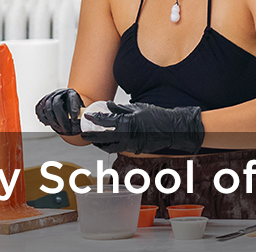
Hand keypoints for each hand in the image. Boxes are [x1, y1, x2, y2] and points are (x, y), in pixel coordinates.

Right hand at [35, 89, 83, 135]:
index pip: (72, 100)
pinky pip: (40, 111)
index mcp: (71, 92)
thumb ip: (80, 115)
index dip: (73, 113)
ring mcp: (50, 96)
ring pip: (47, 109)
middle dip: (62, 120)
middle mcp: (59, 92)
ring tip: (60, 129)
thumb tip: (80, 125)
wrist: (66, 102)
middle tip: (67, 130)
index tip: (75, 123)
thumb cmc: (74, 107)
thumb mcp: (81, 109)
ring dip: (54, 122)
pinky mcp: (42, 102)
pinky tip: (51, 124)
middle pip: (56, 104)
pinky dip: (45, 120)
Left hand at [81, 102, 203, 154]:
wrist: (171, 129)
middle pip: (103, 138)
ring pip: (110, 147)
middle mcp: (126, 136)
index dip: (94, 119)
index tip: (88, 117)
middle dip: (91, 136)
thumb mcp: (137, 108)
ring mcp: (130, 144)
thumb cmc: (156, 116)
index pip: (104, 121)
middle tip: (84, 134)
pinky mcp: (135, 149)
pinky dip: (112, 146)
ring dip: (101, 144)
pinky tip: (109, 142)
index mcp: (126, 123)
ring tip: (95, 140)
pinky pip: (119, 149)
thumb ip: (121, 108)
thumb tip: (108, 106)